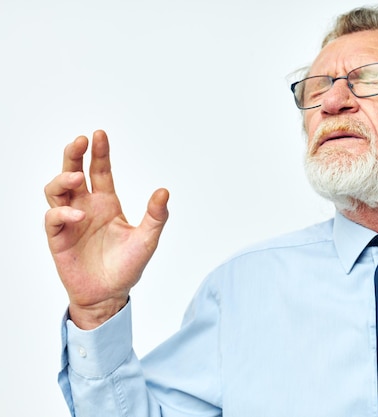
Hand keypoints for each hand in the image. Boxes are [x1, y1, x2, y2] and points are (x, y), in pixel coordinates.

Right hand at [44, 130, 168, 328]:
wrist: (110, 295)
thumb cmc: (127, 266)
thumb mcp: (147, 239)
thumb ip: (155, 215)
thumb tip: (164, 191)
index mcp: (106, 203)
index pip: (100, 171)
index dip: (99, 153)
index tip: (98, 134)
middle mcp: (86, 207)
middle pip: (73, 172)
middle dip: (74, 155)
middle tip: (79, 141)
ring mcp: (70, 222)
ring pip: (56, 191)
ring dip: (63, 179)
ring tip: (77, 177)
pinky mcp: (58, 239)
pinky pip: (53, 219)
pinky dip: (62, 213)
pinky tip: (77, 215)